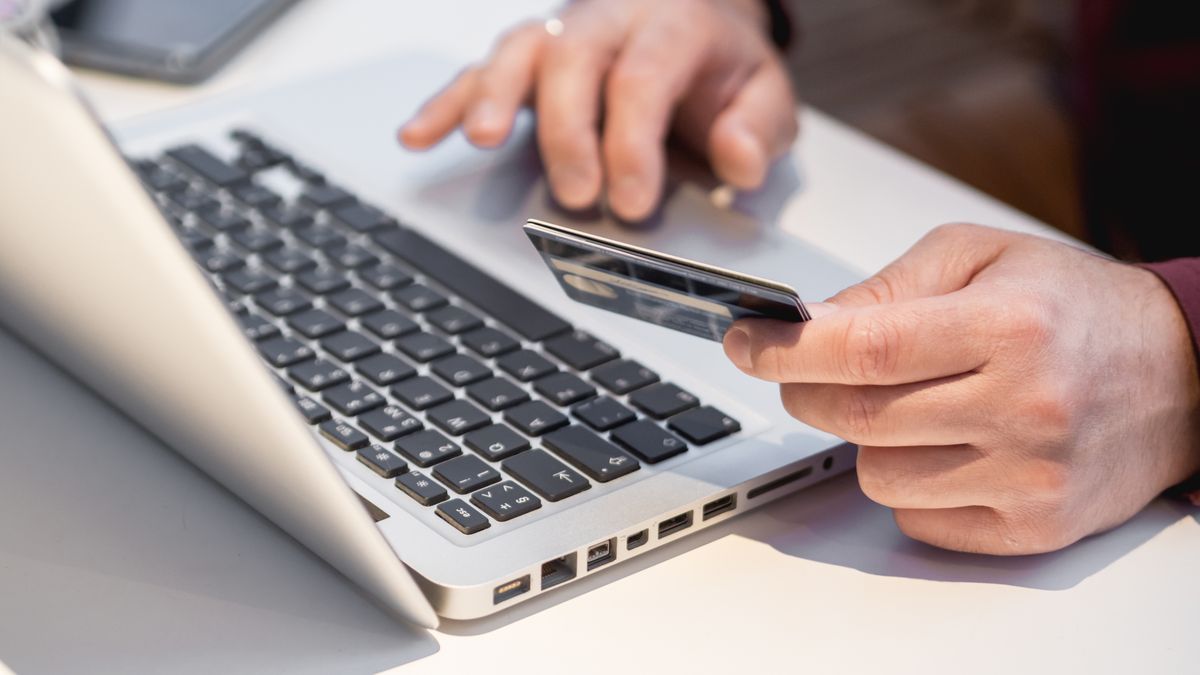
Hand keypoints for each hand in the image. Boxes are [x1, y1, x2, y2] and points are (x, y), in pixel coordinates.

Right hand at [398, 0, 796, 221]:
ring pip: (519, 53)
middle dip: (570, 132)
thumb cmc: (720, 71)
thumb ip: (759, 129)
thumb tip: (739, 161)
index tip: (634, 202)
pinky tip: (417, 136)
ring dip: (492, 97)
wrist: (695, 19)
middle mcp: (610, 21)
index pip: (645, 78)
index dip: (635, 143)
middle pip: (575, 62)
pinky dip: (446, 103)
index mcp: (674, 27)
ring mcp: (562, 34)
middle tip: (577, 196)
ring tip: (478, 141)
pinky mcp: (528, 55)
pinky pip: (479, 70)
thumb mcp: (764, 96)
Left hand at [724, 224, 1199, 553]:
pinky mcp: (1033, 526)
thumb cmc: (1073, 306)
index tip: (744, 342)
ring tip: (908, 403)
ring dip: (865, 439)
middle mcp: (1023, 406)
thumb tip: (804, 324)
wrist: (1178, 372)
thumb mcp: (979, 256)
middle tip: (801, 368)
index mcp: (1009, 326)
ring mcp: (1029, 476)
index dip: (786, 349)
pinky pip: (916, 519)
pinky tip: (944, 445)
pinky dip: (908, 484)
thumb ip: (887, 287)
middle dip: (803, 391)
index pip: (864, 347)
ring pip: (875, 476)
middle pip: (855, 418)